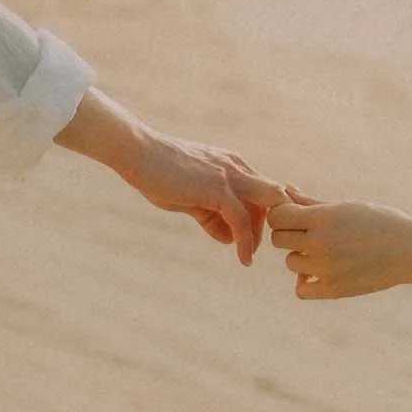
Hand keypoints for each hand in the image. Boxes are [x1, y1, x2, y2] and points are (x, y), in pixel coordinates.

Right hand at [118, 122, 280, 263]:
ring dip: (260, 236)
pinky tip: (244, 259)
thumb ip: (212, 213)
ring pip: (266, 207)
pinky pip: (242, 220)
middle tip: (256, 247)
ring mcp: (229, 175)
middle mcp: (237, 166)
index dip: (268, 213)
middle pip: (273, 197)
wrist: (138, 153)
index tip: (263, 235)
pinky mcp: (218, 188)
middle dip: (272, 223)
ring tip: (248, 256)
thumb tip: (228, 237)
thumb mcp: (191, 196)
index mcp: (232, 164)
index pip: (265, 189)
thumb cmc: (160, 173)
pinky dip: (246, 242)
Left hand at [267, 192, 411, 299]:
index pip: (277, 216)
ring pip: (290, 262)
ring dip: (300, 256)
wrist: (410, 249)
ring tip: (321, 251)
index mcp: (323, 218)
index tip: (295, 215)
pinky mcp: (334, 290)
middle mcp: (320, 243)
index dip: (282, 214)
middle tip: (306, 233)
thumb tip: (286, 190)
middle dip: (288, 234)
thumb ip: (311, 202)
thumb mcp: (345, 207)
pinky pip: (301, 289)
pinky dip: (305, 281)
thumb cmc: (378, 221)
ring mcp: (326, 269)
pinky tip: (319, 272)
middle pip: (279, 239)